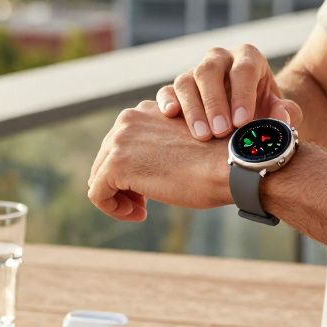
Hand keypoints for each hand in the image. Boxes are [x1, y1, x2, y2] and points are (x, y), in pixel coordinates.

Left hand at [88, 101, 233, 221]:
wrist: (229, 165)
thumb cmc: (217, 160)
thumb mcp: (181, 145)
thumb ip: (158, 148)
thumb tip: (142, 169)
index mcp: (144, 110)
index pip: (121, 144)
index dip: (132, 171)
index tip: (150, 189)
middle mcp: (127, 119)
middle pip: (106, 159)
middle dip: (123, 184)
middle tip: (144, 204)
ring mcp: (119, 141)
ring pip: (99, 176)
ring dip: (118, 197)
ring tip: (141, 211)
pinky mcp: (116, 166)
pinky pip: (98, 194)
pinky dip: (113, 209)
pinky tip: (139, 215)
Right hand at [157, 44, 302, 139]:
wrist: (248, 119)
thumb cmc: (267, 113)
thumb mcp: (281, 112)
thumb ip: (287, 113)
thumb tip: (282, 117)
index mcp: (248, 58)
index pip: (243, 69)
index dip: (242, 95)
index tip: (242, 123)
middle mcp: (219, 59)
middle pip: (209, 71)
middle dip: (214, 103)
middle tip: (221, 132)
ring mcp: (195, 72)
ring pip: (186, 80)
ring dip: (193, 108)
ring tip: (202, 136)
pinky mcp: (177, 89)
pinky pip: (167, 90)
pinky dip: (167, 101)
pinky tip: (171, 116)